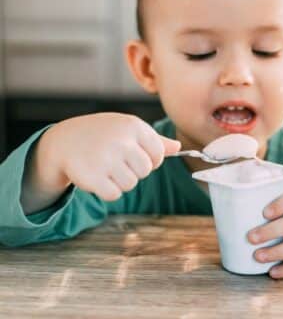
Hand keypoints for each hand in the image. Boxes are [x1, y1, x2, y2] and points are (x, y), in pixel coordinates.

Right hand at [33, 113, 180, 202]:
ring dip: (120, 181)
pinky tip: (97, 177)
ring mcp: (106, 159)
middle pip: (146, 170)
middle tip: (117, 161)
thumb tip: (178, 147)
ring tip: (106, 168)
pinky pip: (114, 194)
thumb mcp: (129, 129)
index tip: (134, 155)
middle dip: (134, 170)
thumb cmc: (104, 134)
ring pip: (131, 184)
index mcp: (134, 126)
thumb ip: (155, 140)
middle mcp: (122, 141)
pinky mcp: (93, 176)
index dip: (149, 159)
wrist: (65, 140)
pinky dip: (107, 191)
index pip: (159, 154)